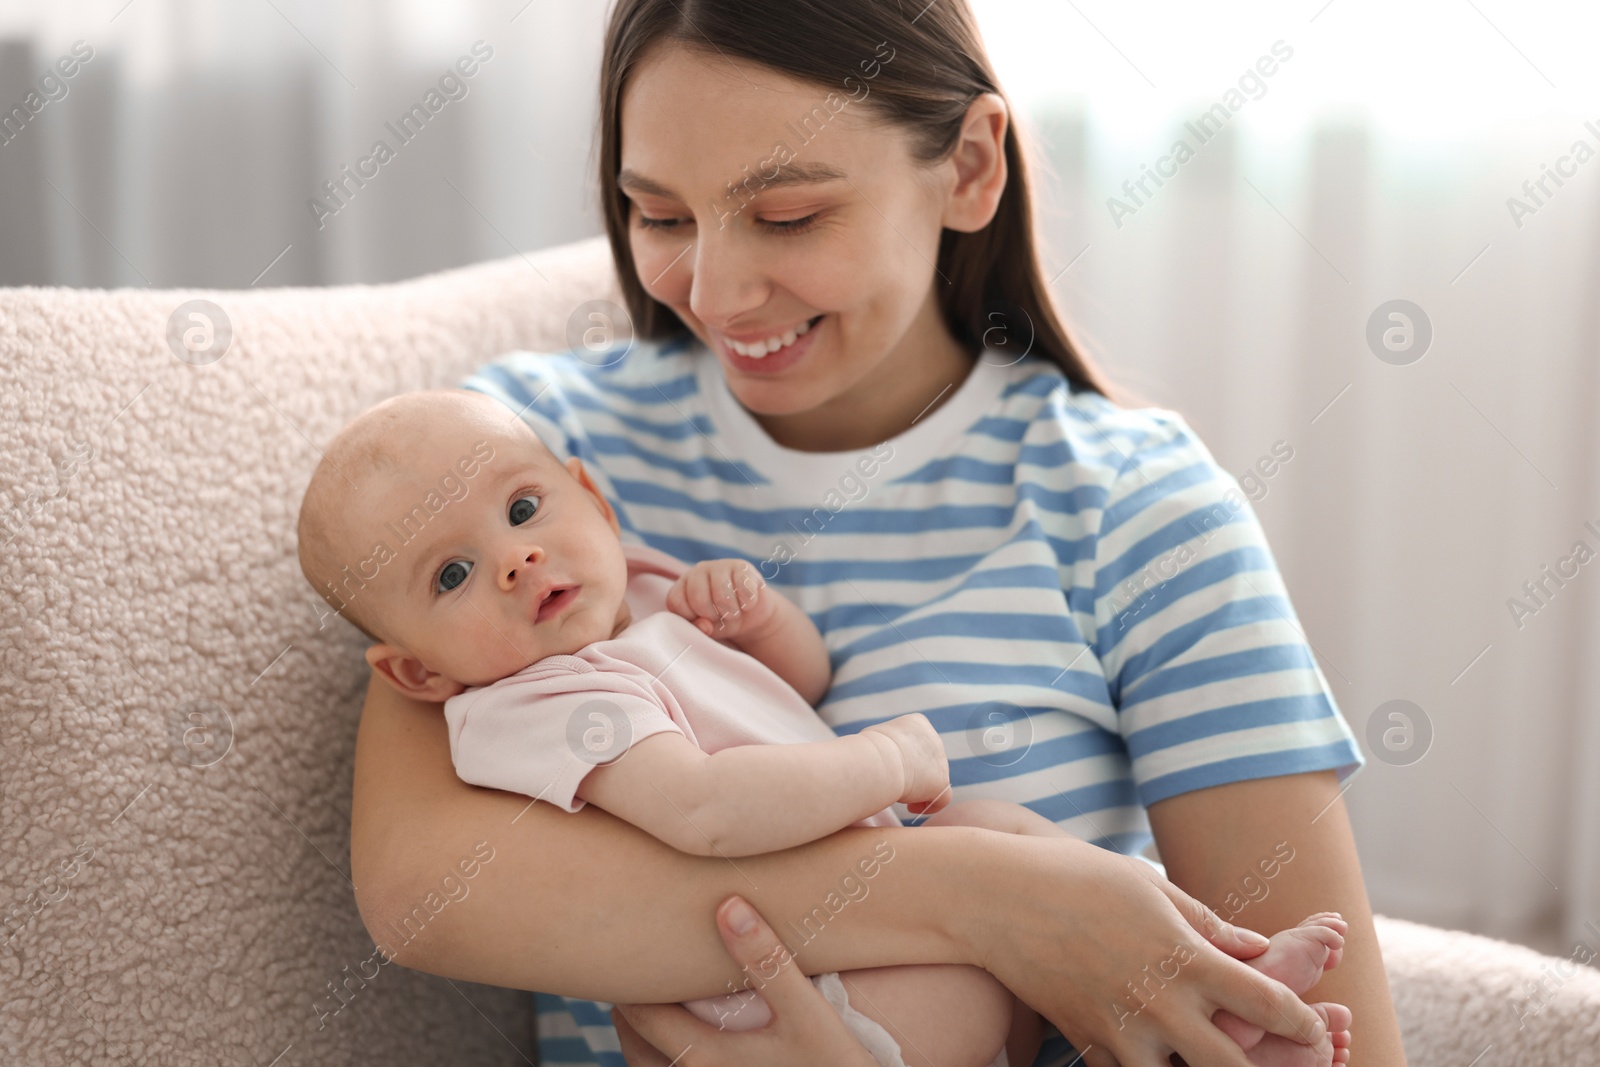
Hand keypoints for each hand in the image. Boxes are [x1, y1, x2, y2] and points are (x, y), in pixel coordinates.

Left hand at [611, 895, 881, 1066]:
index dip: (625, 980)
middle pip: (635, 1043)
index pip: (640, 1013)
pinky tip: (694, 1036)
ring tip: (653, 1002)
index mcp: (703, 1056)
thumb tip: (728, 905)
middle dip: (629, 1005)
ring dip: (644, 1036)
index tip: (622, 944)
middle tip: (633, 967)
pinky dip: (666, 1057)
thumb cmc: (835, 1066)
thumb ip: (768, 960)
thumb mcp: (807, 1012)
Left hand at [666, 559, 774, 640]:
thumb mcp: (705, 628)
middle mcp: (698, 571)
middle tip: (721, 617)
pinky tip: (747, 603)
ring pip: (722, 596)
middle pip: (698, 599)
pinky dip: (748, 604)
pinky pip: (744, 590)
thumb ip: (698, 628)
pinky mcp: (742, 566)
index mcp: (682, 585)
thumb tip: (706, 626)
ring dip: (732, 612)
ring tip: (734, 612)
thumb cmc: (721, 620)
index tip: (703, 620)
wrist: (750, 614)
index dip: (691, 618)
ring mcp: (720, 565)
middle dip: (713, 616)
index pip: (676, 602)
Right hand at [860, 713, 949, 814]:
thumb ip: (885, 743)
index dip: (906, 757)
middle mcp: (934, 739)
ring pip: (934, 779)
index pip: (916, 742)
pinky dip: (929, 805)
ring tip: (899, 797)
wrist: (879, 760)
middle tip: (895, 785)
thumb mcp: (874, 737)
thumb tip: (877, 753)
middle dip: (914, 775)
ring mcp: (940, 760)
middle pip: (927, 761)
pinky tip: (912, 808)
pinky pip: (943, 797)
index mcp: (917, 723)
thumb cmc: (868, 749)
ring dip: (918, 790)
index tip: (893, 768)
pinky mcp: (942, 781)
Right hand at [964, 833, 1332, 1066]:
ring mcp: (1121, 1030)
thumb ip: (1206, 924)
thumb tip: (1256, 950)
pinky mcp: (1087, 1042)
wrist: (993, 898)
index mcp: (1185, 956)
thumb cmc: (1074, 875)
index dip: (1303, 1023)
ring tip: (1211, 1057)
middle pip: (1236, 1066)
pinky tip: (1155, 1054)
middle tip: (1287, 1064)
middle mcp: (1160, 1003)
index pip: (1269, 1004)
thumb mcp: (1148, 887)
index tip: (1316, 1026)